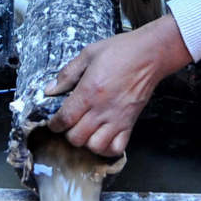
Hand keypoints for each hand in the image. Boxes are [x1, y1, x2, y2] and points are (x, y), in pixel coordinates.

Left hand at [46, 14, 192, 156]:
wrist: (150, 54)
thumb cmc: (120, 51)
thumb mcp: (88, 54)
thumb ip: (67, 74)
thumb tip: (50, 90)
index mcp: (89, 92)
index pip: (64, 119)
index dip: (54, 124)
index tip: (54, 122)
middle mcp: (102, 109)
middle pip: (76, 137)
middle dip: (68, 133)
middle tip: (70, 125)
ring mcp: (117, 119)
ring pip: (95, 146)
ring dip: (86, 142)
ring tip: (86, 132)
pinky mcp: (130, 123)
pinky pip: (116, 148)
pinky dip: (107, 149)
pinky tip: (102, 139)